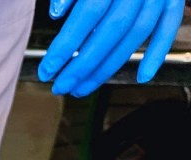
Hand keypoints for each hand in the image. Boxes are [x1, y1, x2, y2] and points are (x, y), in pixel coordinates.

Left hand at [38, 0, 185, 94]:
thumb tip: (58, 14)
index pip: (88, 14)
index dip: (66, 46)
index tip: (47, 70)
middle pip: (112, 30)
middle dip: (84, 65)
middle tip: (61, 86)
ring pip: (137, 34)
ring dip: (110, 67)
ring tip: (83, 88)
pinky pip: (170, 25)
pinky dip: (157, 52)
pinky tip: (142, 76)